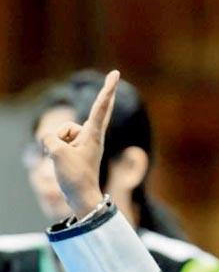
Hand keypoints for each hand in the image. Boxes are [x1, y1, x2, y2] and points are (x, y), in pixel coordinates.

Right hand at [42, 70, 119, 217]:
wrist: (81, 197)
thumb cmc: (75, 177)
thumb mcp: (58, 154)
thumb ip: (50, 139)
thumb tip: (49, 139)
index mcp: (94, 134)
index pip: (100, 106)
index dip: (106, 89)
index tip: (115, 73)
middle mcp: (92, 135)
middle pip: (96, 109)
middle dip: (105, 93)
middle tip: (115, 74)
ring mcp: (85, 142)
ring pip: (62, 132)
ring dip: (57, 144)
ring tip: (67, 161)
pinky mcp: (76, 150)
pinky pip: (58, 142)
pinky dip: (54, 150)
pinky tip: (61, 162)